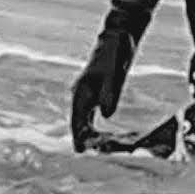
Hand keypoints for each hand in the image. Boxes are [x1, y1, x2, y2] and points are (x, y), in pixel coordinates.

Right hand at [69, 24, 138, 148]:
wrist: (116, 39)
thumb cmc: (114, 55)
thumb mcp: (114, 74)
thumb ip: (110, 94)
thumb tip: (107, 114)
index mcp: (82, 90)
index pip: (77, 117)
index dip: (78, 134)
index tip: (78, 149)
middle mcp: (82, 94)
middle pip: (78, 120)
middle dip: (80, 137)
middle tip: (82, 154)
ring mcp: (88, 94)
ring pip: (84, 118)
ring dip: (86, 133)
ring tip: (88, 149)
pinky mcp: (96, 93)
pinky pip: (91, 114)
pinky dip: (93, 125)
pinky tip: (97, 134)